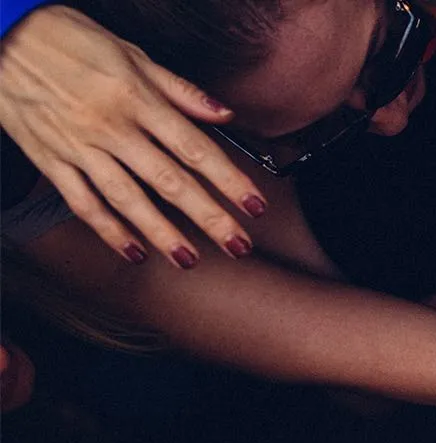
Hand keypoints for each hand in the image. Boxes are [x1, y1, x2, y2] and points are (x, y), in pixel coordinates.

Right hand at [0, 6, 265, 265]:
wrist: (1, 34)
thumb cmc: (69, 39)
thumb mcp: (130, 53)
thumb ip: (180, 89)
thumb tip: (224, 113)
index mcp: (136, 98)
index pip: (194, 147)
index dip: (229, 180)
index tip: (255, 206)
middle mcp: (110, 126)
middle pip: (168, 181)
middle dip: (208, 217)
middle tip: (239, 245)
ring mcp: (78, 146)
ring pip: (127, 199)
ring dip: (162, 233)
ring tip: (190, 259)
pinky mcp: (50, 159)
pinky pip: (83, 202)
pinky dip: (108, 230)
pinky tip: (134, 251)